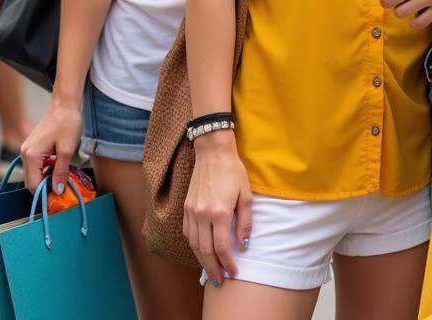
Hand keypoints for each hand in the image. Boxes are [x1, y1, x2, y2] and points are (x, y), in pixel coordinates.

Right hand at [20, 97, 81, 193]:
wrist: (65, 103)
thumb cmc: (67, 122)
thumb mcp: (68, 149)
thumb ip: (61, 172)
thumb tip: (57, 190)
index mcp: (31, 155)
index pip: (32, 184)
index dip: (44, 193)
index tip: (58, 197)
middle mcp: (25, 153)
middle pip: (31, 180)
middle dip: (45, 187)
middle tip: (62, 189)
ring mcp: (27, 149)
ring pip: (33, 173)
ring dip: (46, 178)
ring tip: (62, 177)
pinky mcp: (32, 147)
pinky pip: (36, 164)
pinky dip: (45, 169)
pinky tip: (58, 166)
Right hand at [183, 137, 251, 284]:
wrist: (213, 152)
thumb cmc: (232, 171)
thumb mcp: (245, 194)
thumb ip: (244, 221)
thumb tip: (243, 244)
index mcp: (219, 212)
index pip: (222, 247)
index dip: (228, 263)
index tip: (234, 272)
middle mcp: (202, 215)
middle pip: (206, 251)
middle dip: (213, 269)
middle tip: (220, 281)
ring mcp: (191, 212)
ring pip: (194, 245)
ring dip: (202, 261)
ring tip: (211, 271)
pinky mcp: (186, 207)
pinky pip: (188, 233)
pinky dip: (194, 246)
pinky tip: (201, 250)